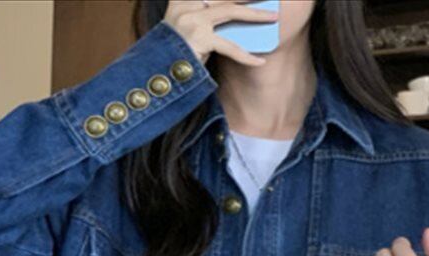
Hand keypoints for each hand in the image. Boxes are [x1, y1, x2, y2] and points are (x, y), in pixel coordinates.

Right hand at [164, 0, 278, 66]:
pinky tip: (259, 61)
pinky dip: (245, 55)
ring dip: (255, 14)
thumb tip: (236, 14)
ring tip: (274, 17)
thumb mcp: (186, 27)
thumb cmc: (174, 55)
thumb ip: (204, 16)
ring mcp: (191, 19)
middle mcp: (185, 3)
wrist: (154, 75)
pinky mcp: (198, 39)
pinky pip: (228, 46)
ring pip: (230, 12)